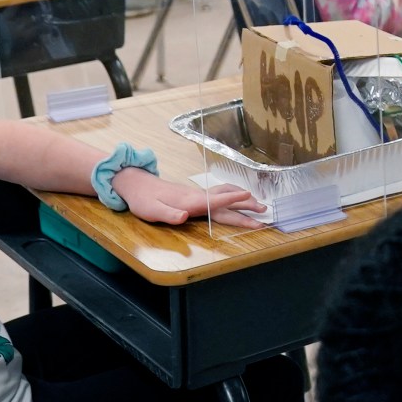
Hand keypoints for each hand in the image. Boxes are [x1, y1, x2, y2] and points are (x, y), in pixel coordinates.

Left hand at [114, 168, 265, 229]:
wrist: (137, 184)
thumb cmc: (143, 200)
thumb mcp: (152, 211)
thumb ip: (169, 214)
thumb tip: (185, 216)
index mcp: (189, 202)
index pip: (214, 201)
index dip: (232, 198)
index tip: (248, 196)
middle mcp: (197, 197)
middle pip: (225, 201)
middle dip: (245, 205)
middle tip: (264, 211)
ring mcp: (197, 195)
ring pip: (224, 196)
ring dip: (242, 200)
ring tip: (258, 205)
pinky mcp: (195, 196)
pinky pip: (220, 195)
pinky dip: (232, 195)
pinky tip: (237, 197)